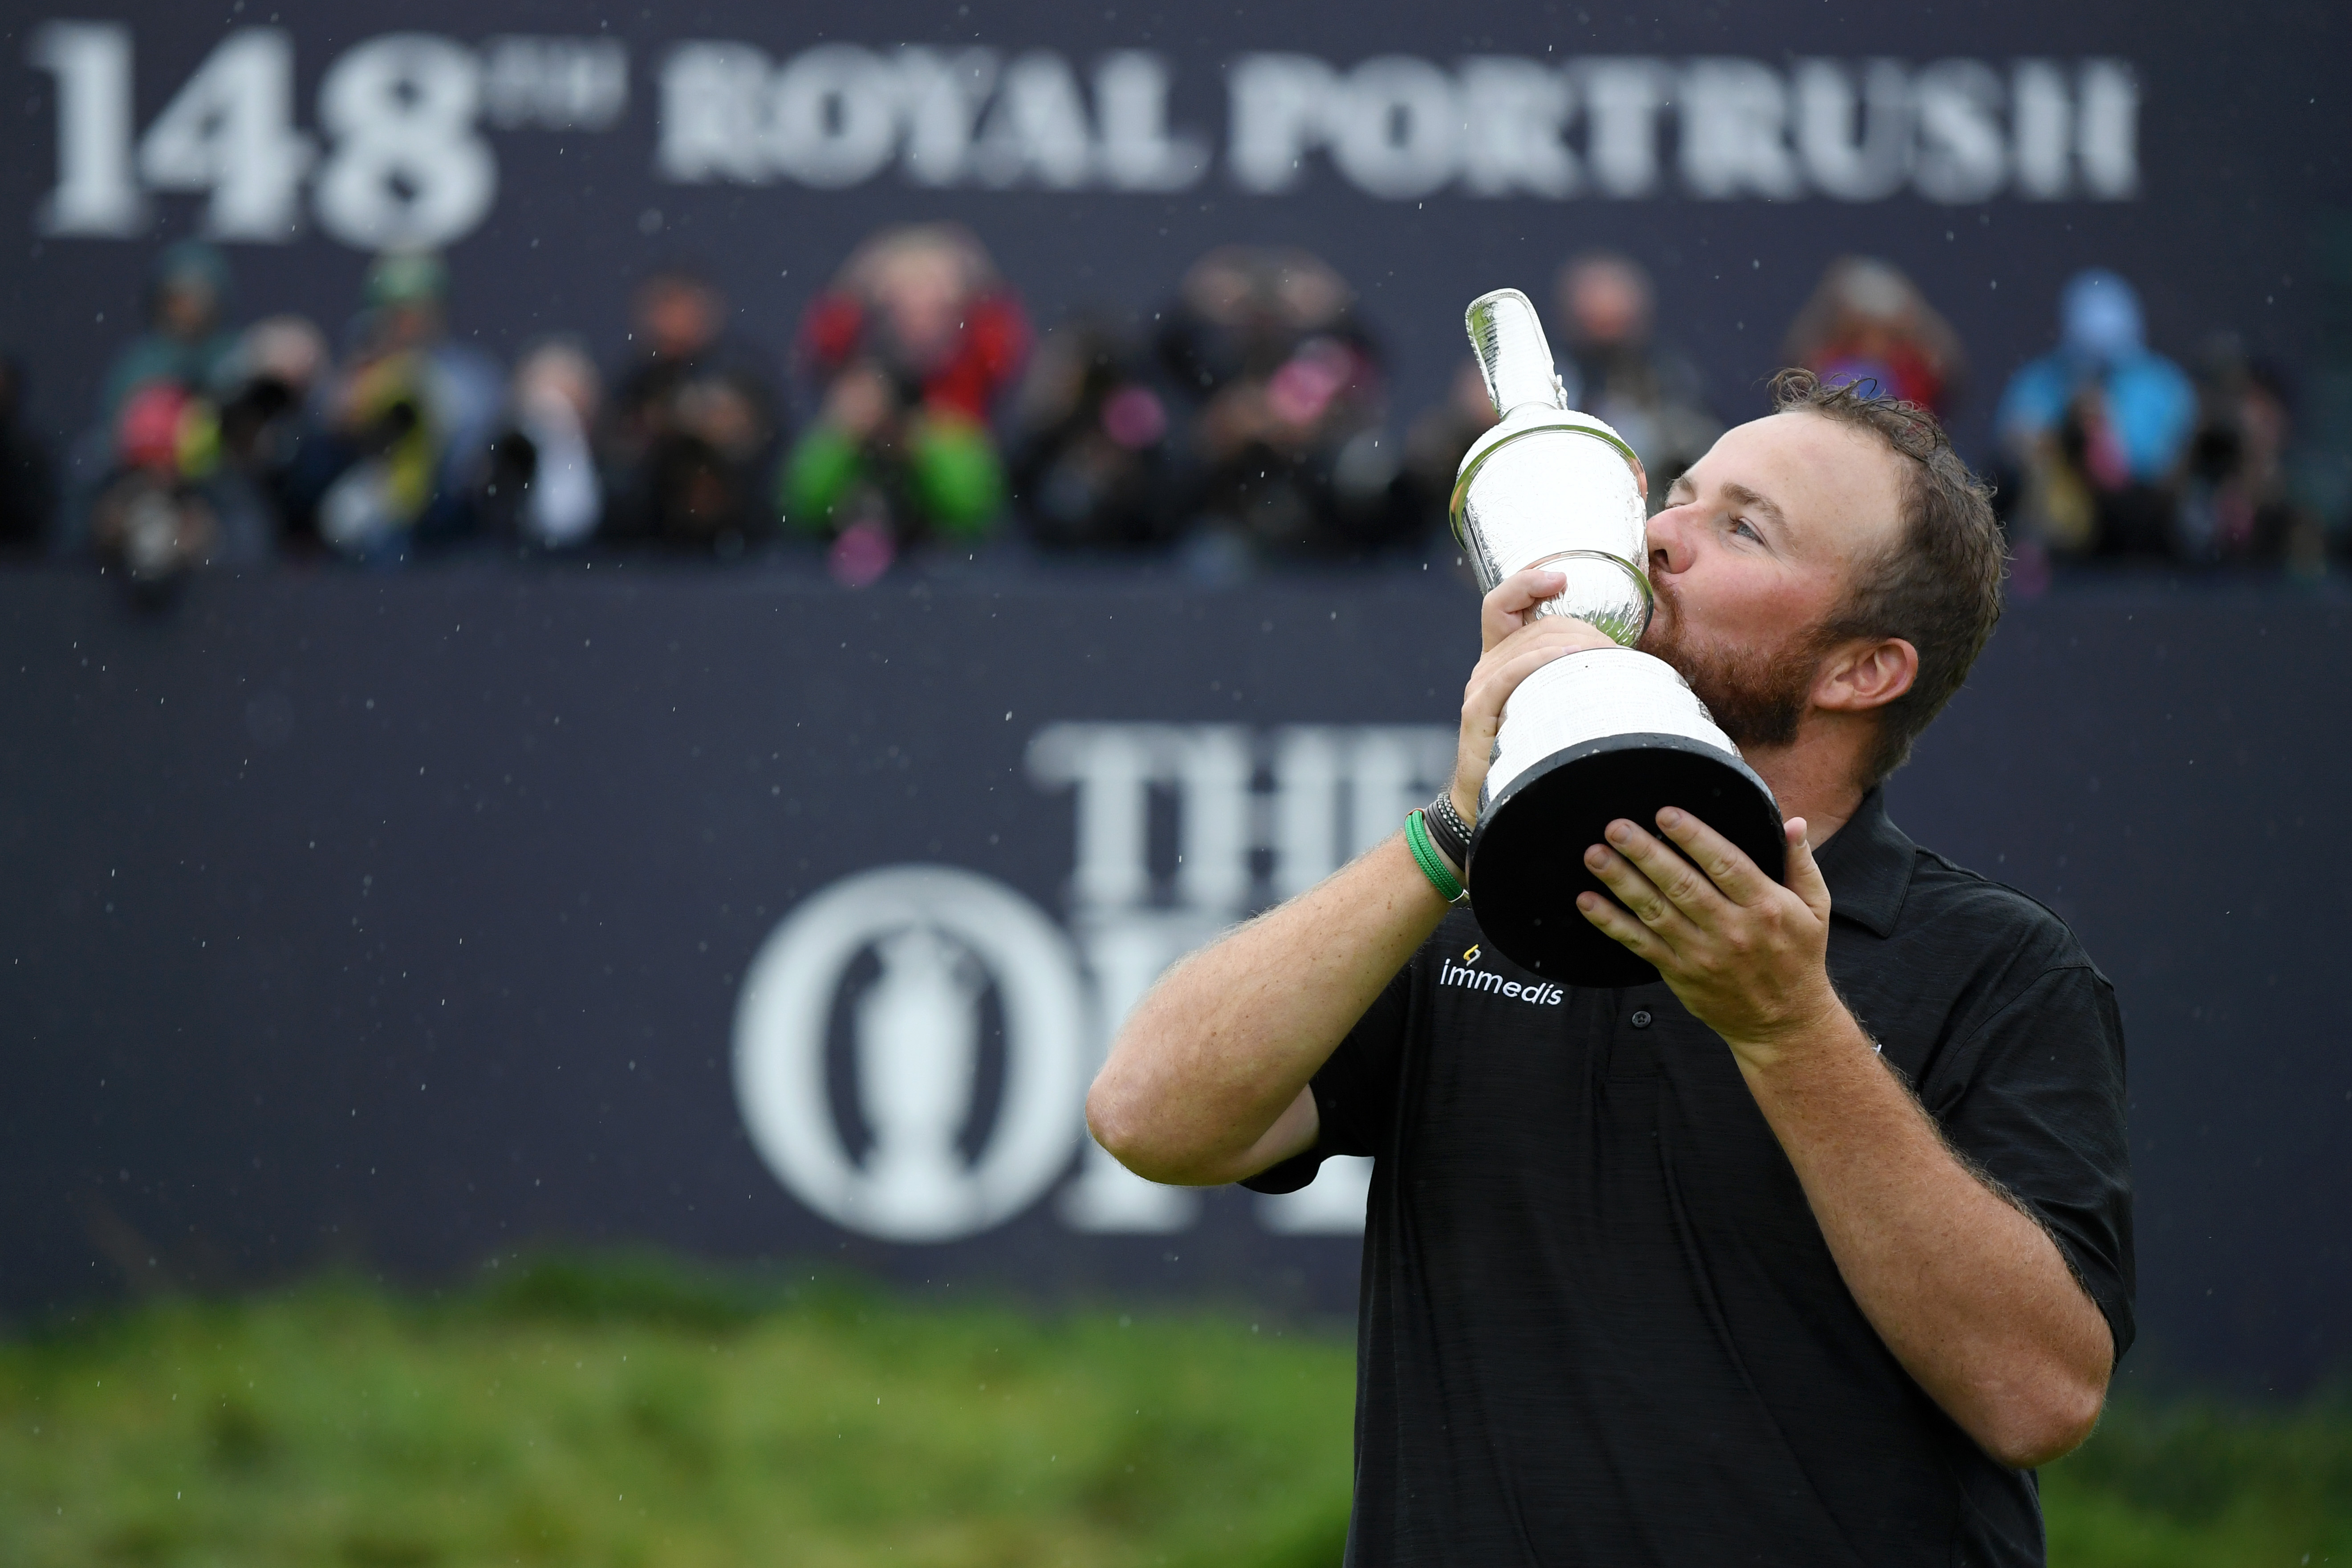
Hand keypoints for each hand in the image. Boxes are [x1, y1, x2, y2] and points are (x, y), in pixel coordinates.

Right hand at [1450, 569, 1615, 822]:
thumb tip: (1618, 663)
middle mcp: (1485, 667)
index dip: (1526, 581)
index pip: (1503, 604)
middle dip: (1578, 628)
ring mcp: (1479, 688)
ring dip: (1571, 644)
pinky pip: (1510, 674)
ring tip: (1605, 658)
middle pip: (1532, 625)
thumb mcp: (1547, 708)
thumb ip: (1564, 680)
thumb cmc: (1527, 757)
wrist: (1490, 804)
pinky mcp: (1478, 712)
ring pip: (1527, 645)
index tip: (1560, 577)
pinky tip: (1566, 659)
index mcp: (1499, 660)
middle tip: (1614, 652)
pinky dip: (1539, 661)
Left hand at [1576, 811, 1843, 1071]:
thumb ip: (1801, 862)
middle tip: (1617, 827)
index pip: (1725, 864)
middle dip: (1646, 853)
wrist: (1785, 1024)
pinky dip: (1611, 923)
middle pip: (1682, 885)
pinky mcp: (1679, 973)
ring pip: (1654, 912)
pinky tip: (1588, 901)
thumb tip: (1793, 822)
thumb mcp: (1814, 909)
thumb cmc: (1798, 958)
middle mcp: (1731, 930)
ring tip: (1595, 855)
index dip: (1694, 837)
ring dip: (1621, 882)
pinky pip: (1639, 944)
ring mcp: (1701, 954)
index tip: (1666, 813)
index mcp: (1764, 907)